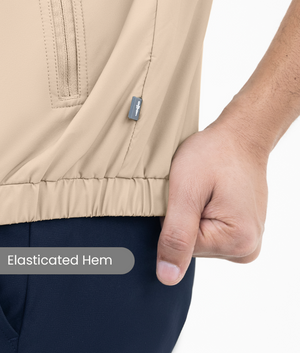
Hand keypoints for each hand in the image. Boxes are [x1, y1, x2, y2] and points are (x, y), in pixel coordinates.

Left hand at [156, 120, 267, 285]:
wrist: (238, 136)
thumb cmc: (213, 155)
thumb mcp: (185, 192)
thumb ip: (175, 236)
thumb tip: (167, 278)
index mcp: (238, 242)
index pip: (180, 246)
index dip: (173, 217)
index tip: (186, 194)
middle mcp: (247, 248)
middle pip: (190, 246)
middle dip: (183, 216)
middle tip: (194, 189)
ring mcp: (245, 239)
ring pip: (195, 238)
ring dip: (190, 214)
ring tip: (202, 190)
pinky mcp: (238, 230)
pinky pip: (205, 229)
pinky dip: (199, 212)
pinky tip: (208, 195)